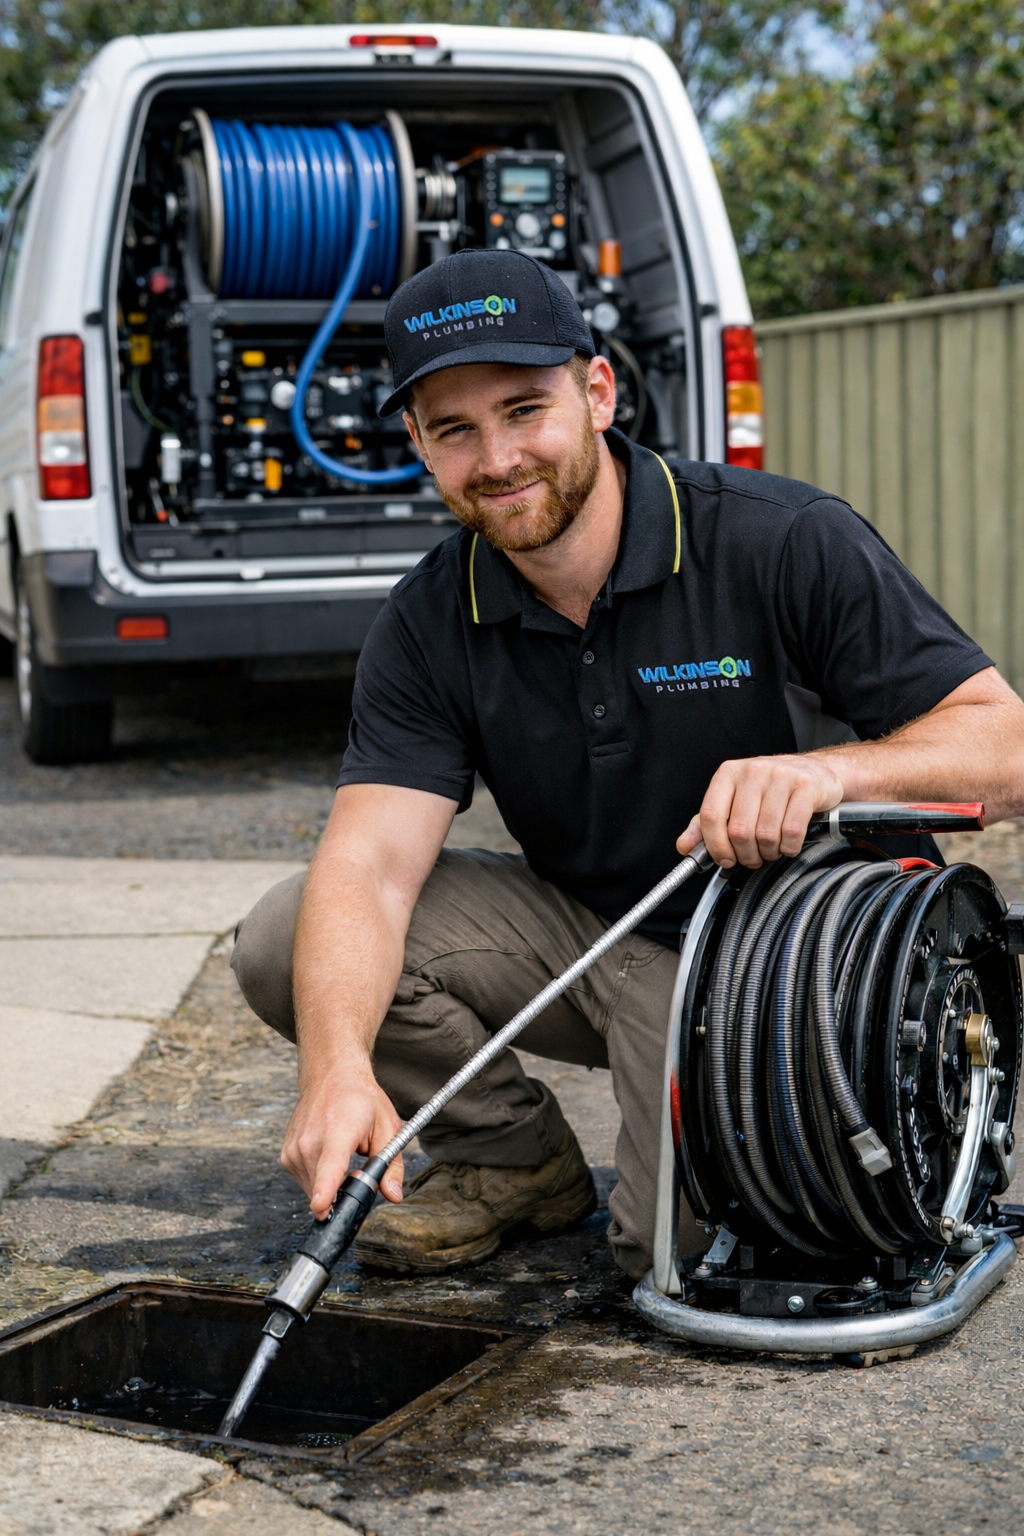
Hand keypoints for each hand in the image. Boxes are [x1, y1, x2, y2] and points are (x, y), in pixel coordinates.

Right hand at [281, 1062, 404, 1220]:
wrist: (331, 1075)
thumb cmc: (361, 1099)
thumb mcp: (388, 1127)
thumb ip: (391, 1164)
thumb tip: (393, 1195)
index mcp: (338, 1133)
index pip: (329, 1168)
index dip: (325, 1192)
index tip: (321, 1208)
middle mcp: (310, 1142)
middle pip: (324, 1190)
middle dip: (343, 1192)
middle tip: (357, 1167)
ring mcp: (294, 1149)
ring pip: (314, 1190)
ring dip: (331, 1184)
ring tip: (341, 1154)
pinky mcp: (286, 1156)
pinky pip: (305, 1181)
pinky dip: (318, 1176)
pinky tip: (327, 1154)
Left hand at [676, 754, 844, 868]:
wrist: (817, 772)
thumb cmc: (774, 790)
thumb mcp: (736, 800)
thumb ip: (708, 823)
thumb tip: (685, 845)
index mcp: (729, 774)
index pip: (710, 816)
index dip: (715, 846)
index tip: (724, 859)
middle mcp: (753, 770)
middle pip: (739, 830)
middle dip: (746, 854)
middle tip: (753, 857)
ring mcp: (781, 776)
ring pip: (765, 834)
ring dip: (769, 852)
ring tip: (772, 849)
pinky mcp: (806, 786)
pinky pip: (791, 831)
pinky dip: (789, 847)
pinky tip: (788, 844)